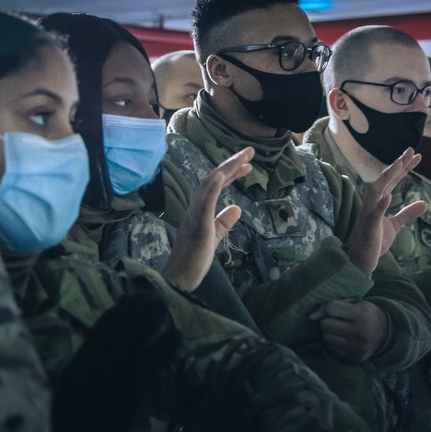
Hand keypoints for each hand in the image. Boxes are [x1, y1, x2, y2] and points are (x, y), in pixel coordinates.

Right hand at [162, 147, 253, 290]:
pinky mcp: (196, 225)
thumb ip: (223, 223)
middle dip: (232, 164)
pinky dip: (212, 187)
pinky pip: (203, 202)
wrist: (179, 279)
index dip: (232, 172)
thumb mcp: (214, 238)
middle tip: (251, 151)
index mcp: (200, 211)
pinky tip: (221, 175)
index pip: (217, 186)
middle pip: (214, 179)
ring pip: (210, 184)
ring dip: (226, 169)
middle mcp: (195, 208)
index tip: (248, 164)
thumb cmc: (193, 261)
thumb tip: (237, 207)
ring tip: (244, 157)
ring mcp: (194, 215)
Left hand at [307, 300, 387, 363]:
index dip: (330, 308)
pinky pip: (331, 349)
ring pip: (326, 338)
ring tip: (340, 330)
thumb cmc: (365, 313)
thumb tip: (309, 317)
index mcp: (361, 314)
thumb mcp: (353, 303)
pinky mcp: (355, 358)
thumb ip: (330, 305)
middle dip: (328, 321)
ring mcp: (357, 347)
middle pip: (325, 325)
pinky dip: (334, 343)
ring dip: (329, 333)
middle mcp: (360, 332)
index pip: (330, 309)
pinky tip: (344, 339)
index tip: (336, 310)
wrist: (386, 332)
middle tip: (338, 321)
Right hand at [345, 148, 427, 273]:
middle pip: (385, 180)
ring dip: (387, 177)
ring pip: (376, 191)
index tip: (416, 155)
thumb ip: (407, 213)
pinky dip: (380, 205)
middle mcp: (372, 204)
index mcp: (379, 202)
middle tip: (411, 150)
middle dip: (398, 165)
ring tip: (398, 164)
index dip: (404, 168)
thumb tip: (425, 203)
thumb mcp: (394, 225)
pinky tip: (388, 197)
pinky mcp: (368, 227)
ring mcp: (368, 214)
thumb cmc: (374, 241)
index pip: (393, 181)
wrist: (360, 261)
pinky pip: (373, 214)